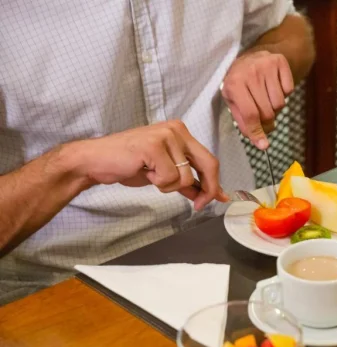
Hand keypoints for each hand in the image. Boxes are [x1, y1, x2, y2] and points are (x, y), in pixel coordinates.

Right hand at [70, 120, 227, 209]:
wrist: (97, 161)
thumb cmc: (130, 164)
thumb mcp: (165, 172)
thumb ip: (188, 181)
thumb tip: (212, 194)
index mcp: (181, 133)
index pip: (209, 159)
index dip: (214, 183)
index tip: (218, 198)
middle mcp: (177, 130)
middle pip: (208, 164)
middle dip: (207, 189)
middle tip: (199, 205)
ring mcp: (166, 136)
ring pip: (186, 177)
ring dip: (168, 186)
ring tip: (151, 175)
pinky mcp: (154, 146)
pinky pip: (169, 177)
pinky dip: (158, 183)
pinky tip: (144, 172)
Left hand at [221, 50, 293, 149]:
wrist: (254, 54)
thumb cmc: (241, 82)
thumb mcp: (233, 100)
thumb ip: (244, 122)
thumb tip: (261, 143)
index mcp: (234, 84)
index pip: (250, 114)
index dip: (257, 132)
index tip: (263, 145)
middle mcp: (250, 73)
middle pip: (267, 112)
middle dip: (267, 121)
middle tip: (263, 118)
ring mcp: (266, 66)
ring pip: (280, 104)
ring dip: (275, 107)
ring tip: (265, 97)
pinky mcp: (280, 62)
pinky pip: (289, 90)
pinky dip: (284, 93)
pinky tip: (273, 85)